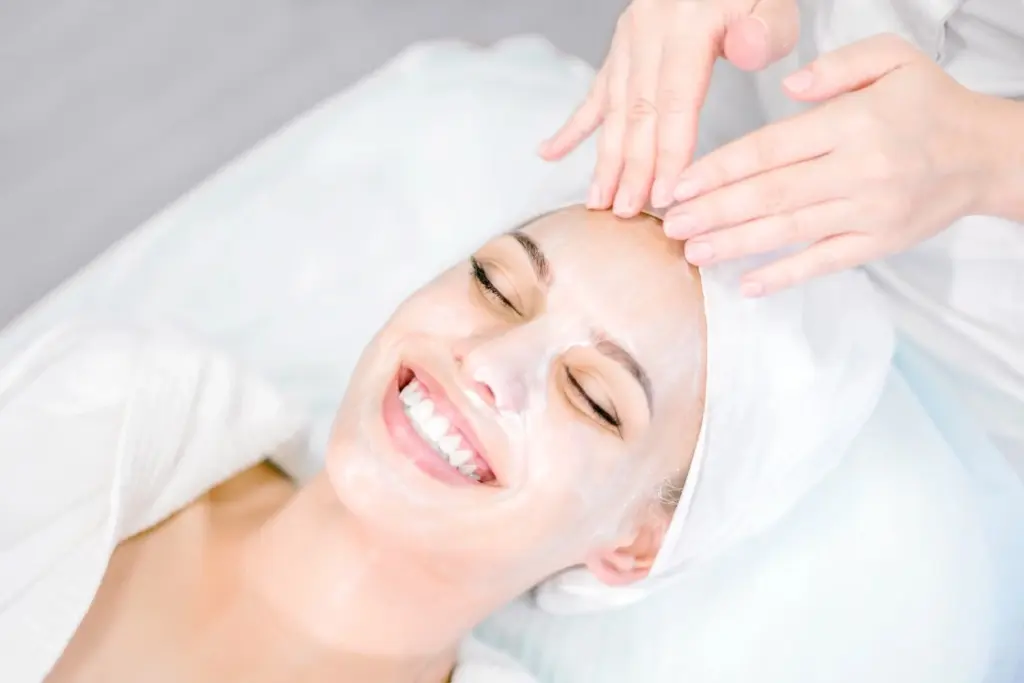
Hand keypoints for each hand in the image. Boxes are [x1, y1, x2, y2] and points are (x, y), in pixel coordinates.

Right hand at [538, 0, 798, 215]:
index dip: (667, 152)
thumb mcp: (774, 1)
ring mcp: (629, 38)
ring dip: (604, 157)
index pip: (676, 99)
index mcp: (688, 22)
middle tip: (625, 211)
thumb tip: (742, 52)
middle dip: (630, 167)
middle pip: (638, 111)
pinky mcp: (621, 46)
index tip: (663, 195)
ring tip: (598, 201)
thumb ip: (764, 31)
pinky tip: (548, 153)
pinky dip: (573, 127)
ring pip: (614, 108)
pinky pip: (595, 91)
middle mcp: (650, 29)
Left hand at [664, 34, 993, 296]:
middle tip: (670, 225)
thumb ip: (837, 67)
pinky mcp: (877, 244)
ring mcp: (868, 213)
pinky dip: (784, 276)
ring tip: (692, 251)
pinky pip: (824, 264)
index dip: (721, 169)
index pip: (771, 149)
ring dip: (735, 244)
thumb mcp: (893, 59)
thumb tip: (788, 87)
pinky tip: (747, 285)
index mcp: (852, 124)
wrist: (984, 155)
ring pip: (789, 231)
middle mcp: (858, 171)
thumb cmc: (928, 105)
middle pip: (771, 195)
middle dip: (714, 212)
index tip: (681, 185)